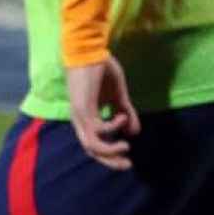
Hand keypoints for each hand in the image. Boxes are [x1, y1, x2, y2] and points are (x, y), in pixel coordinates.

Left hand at [65, 56, 140, 170]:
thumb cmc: (101, 69)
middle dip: (110, 160)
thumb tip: (134, 133)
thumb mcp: (118, 95)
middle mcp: (80, 119)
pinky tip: (120, 117)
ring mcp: (79, 114)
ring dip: (110, 151)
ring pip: (91, 145)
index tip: (127, 154)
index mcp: (86, 117)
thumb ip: (125, 112)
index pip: (93, 143)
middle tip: (128, 165)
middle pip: (91, 150)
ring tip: (126, 147)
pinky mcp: (82, 107)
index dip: (109, 152)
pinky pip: (96, 129)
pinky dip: (112, 128)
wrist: (89, 49)